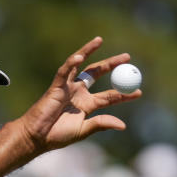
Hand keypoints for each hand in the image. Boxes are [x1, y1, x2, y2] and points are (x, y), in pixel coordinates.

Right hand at [19, 37, 140, 152]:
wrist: (38, 137)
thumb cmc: (58, 135)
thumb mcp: (84, 130)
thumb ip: (101, 124)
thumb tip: (123, 125)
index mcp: (88, 104)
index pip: (110, 96)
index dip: (124, 94)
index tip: (139, 91)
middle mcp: (79, 92)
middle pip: (98, 73)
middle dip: (112, 64)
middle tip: (128, 58)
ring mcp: (68, 87)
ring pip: (81, 65)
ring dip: (89, 50)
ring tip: (99, 40)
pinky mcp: (56, 86)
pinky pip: (64, 71)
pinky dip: (71, 62)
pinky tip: (81, 56)